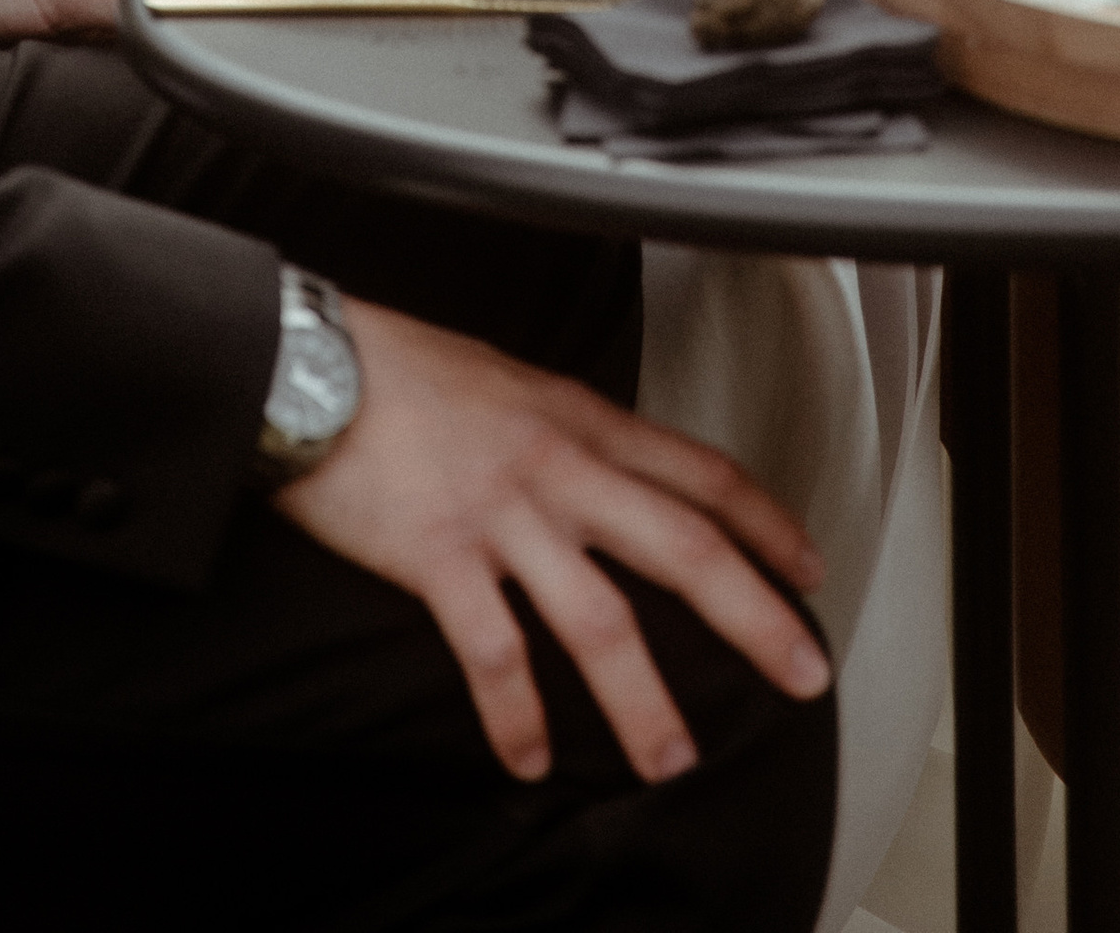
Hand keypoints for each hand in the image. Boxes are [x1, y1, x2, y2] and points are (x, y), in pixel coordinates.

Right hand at [276, 296, 826, 782]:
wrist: (310, 361)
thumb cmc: (404, 369)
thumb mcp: (513, 380)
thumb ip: (570, 430)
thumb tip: (614, 470)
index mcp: (579, 419)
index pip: (700, 473)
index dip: (767, 525)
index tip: (808, 570)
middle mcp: (557, 466)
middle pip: (682, 548)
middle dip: (754, 618)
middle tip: (801, 675)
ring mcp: (501, 514)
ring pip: (601, 620)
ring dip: (644, 702)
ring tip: (670, 758)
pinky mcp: (438, 556)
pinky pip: (493, 653)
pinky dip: (517, 716)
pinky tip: (529, 757)